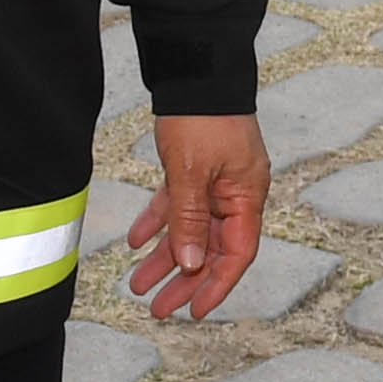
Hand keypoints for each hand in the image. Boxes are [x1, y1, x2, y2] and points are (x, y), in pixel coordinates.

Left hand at [128, 114, 267, 318]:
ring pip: (190, 230)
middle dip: (183, 280)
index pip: (237, 254)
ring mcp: (216, 182)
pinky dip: (158, 223)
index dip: (216, 286)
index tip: (194, 311)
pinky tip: (136, 240)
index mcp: (247, 196)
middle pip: (211, 248)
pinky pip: (177, 206)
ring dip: (165, 257)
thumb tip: (189, 265)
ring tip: (138, 284)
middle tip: (157, 307)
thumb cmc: (202, 117)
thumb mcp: (191, 173)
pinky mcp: (195, 169)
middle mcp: (235, 193)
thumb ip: (190, 220)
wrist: (192, 69)